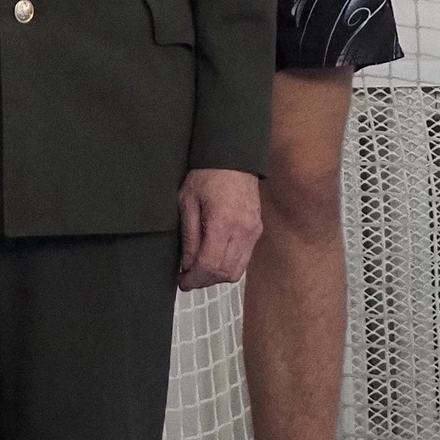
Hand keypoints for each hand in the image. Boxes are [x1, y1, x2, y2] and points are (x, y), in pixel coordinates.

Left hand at [177, 166, 262, 288]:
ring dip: (217, 277)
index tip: (181, 282)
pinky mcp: (258, 231)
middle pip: (225, 273)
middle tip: (188, 278)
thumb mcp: (187, 201)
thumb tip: (186, 264)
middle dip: (204, 281)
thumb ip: (189, 235)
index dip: (194, 278)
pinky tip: (214, 260)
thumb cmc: (205, 176)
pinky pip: (244, 259)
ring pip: (237, 271)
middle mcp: (243, 233)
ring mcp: (254, 233)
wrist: (233, 158)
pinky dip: (228, 266)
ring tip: (199, 271)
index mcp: (222, 224)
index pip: (210, 265)